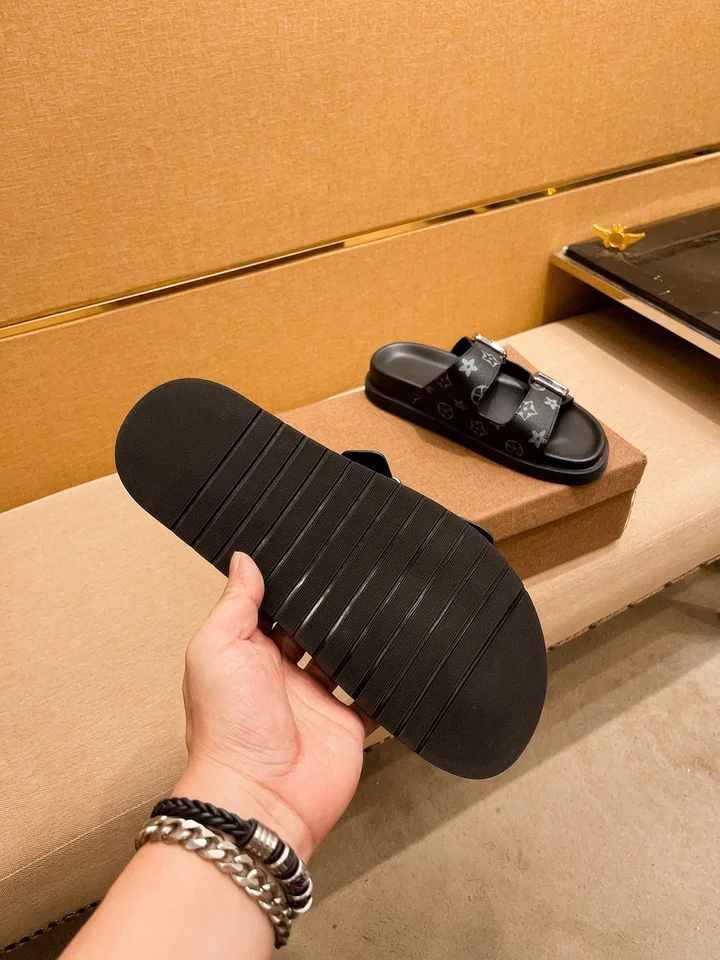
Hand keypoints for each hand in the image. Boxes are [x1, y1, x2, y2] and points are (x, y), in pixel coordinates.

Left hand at [174, 552, 372, 861]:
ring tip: (380, 601)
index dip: (288, 585)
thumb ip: (235, 605)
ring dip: (357, 638)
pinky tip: (397, 655)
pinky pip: (371, 696)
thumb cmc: (227, 728)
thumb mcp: (217, 650)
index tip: (308, 553)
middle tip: (352, 570)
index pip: (272, 610)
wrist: (261, 795)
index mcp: (249, 654)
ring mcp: (318, 700)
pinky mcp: (347, 724)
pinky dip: (383, 681)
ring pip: (344, 657)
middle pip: (312, 630)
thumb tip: (242, 561)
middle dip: (328, 608)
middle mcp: (283, 675)